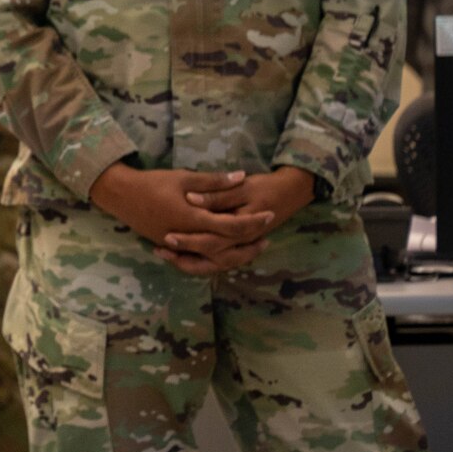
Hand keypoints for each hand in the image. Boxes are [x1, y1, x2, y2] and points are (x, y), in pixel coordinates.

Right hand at [88, 164, 271, 275]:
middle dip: (249, 241)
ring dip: (235, 253)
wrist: (120, 195)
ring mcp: (180, 246)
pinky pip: (200, 257)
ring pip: (214, 257)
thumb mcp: (183, 178)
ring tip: (250, 245)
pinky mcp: (172, 246)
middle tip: (267, 234)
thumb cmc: (152, 183)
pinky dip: (216, 255)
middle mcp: (189, 237)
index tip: (269, 214)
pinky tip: (225, 248)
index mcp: (194, 219)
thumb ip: (214, 181)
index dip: (253, 221)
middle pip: (227, 248)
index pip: (232, 226)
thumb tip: (242, 177)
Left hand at [159, 166, 316, 264]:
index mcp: (243, 228)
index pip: (212, 241)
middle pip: (211, 257)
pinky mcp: (239, 244)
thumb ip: (217, 193)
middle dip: (184, 256)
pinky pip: (218, 260)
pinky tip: (178, 253)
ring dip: (189, 261)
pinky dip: (199, 259)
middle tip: (160, 248)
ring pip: (214, 264)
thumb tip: (191, 198)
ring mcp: (242, 245)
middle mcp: (242, 242)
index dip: (189, 240)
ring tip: (163, 253)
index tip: (166, 237)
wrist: (292, 191)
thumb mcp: (243, 187)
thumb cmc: (266, 187)